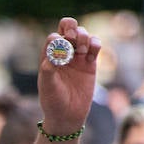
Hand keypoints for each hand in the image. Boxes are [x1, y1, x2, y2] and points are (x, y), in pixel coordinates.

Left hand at [37, 17, 100, 135]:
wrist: (68, 116)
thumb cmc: (53, 101)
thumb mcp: (47, 86)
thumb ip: (49, 69)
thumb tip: (53, 53)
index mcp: (49, 55)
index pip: (54, 36)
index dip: (58, 38)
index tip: (62, 51)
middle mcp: (63, 53)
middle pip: (68, 27)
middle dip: (71, 28)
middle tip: (73, 38)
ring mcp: (77, 56)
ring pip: (83, 34)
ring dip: (84, 36)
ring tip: (82, 51)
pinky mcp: (90, 63)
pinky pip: (95, 45)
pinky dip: (96, 44)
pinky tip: (92, 55)